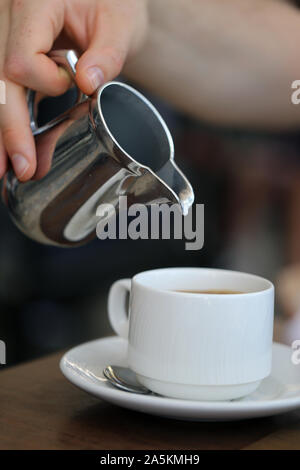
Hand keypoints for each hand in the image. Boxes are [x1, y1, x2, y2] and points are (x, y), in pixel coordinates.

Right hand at [0, 0, 147, 180]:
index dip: (46, 84)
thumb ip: (107, 53)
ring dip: (3, 128)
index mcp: (33, 3)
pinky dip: (10, 116)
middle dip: (10, 129)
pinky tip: (8, 144)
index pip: (20, 59)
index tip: (74, 85)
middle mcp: (9, 14)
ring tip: (5, 167)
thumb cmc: (115, 1)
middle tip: (22, 168)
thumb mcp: (121, 22)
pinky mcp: (12, 48)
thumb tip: (86, 84)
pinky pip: (6, 86)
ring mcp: (6, 31)